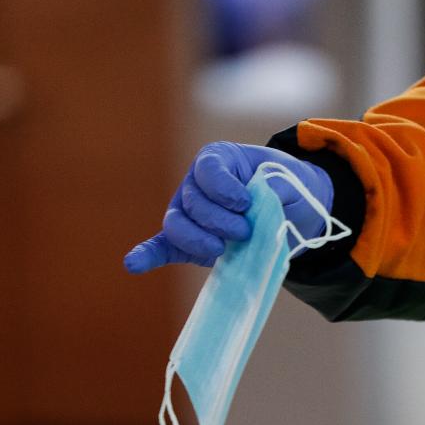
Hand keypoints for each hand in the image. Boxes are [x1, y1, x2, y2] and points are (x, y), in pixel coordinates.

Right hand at [123, 141, 333, 272]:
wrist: (290, 212)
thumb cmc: (287, 189)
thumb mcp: (291, 180)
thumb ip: (276, 188)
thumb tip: (262, 200)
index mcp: (218, 159)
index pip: (207, 169)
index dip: (223, 188)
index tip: (245, 203)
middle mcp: (196, 184)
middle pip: (192, 202)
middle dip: (219, 221)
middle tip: (245, 232)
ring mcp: (187, 213)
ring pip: (177, 226)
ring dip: (198, 240)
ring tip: (223, 250)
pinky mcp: (187, 242)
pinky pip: (162, 246)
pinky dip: (147, 255)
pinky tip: (133, 264)